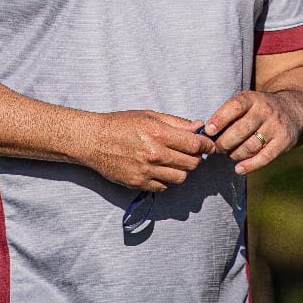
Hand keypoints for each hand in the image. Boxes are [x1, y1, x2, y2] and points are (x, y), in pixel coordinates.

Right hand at [84, 110, 213, 192]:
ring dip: (183, 170)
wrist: (93, 140)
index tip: (209, 145)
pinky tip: (162, 170)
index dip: (206, 145)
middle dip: (196, 158)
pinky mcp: (138, 183)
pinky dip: (167, 180)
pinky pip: (163, 187)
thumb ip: (176, 122)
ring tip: (176, 162)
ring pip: (180, 178)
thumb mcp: (149, 115)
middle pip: (191, 164)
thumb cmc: (121, 124)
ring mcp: (146, 171)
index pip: (194, 145)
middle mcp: (154, 154)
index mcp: (159, 134)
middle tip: (191, 153)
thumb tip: (198, 126)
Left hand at [204, 90, 302, 174]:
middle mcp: (266, 110)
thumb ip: (228, 115)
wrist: (293, 110)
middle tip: (217, 148)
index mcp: (253, 98)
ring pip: (250, 146)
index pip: (235, 106)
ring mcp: (276, 126)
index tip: (208, 131)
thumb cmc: (259, 110)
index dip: (219, 119)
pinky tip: (239, 169)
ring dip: (235, 154)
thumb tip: (206, 134)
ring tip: (229, 155)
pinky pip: (265, 157)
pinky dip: (250, 165)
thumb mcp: (247, 104)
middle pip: (240, 130)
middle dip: (224, 143)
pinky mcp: (285, 141)